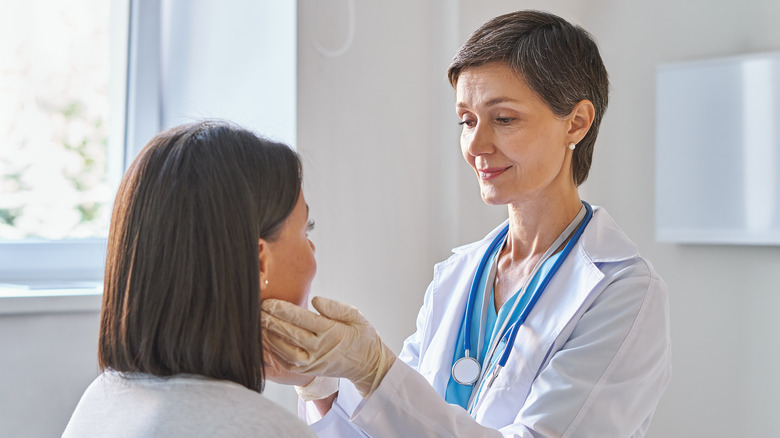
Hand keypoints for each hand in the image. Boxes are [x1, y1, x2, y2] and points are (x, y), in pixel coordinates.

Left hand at [261, 296, 394, 397]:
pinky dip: (273, 350)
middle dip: (270, 320)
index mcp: (331, 332)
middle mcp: (320, 348)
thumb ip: (336, 307)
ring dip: (268, 336)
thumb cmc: (361, 336)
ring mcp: (312, 362)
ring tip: (257, 324)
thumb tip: (315, 300)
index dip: (282, 309)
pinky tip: (265, 339)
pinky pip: (286, 361)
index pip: (301, 319)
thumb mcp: (357, 316)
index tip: (269, 301)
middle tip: (255, 309)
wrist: (367, 365)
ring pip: (284, 349)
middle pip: (289, 333)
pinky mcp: (308, 371)